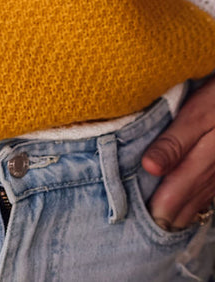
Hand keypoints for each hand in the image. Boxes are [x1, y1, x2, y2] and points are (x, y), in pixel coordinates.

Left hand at [141, 76, 214, 228]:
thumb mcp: (196, 114)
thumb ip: (173, 142)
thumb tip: (149, 168)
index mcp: (202, 164)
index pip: (172, 198)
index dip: (153, 210)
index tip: (132, 216)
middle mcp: (212, 176)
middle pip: (185, 207)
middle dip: (163, 217)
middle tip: (137, 225)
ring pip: (196, 204)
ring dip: (177, 213)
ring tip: (153, 219)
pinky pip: (205, 196)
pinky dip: (190, 203)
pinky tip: (180, 206)